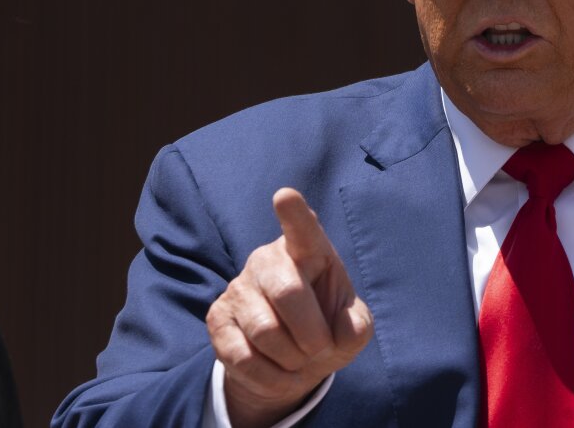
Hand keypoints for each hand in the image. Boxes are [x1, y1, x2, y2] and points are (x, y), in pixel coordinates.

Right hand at [206, 188, 373, 427]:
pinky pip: (243, 357)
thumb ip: (356, 326)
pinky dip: (271, 377)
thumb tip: (347, 330)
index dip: (294, 213)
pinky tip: (279, 372)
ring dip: (292, 358)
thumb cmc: (327, 328)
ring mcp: (238, 287)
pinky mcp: (216, 318)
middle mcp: (268, 259)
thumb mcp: (351, 328)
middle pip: (288, 292)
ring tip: (299, 358)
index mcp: (308, 249)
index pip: (302, 228)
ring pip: (265, 331)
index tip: (285, 196)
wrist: (292, 361)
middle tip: (320, 348)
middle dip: (312, 333)